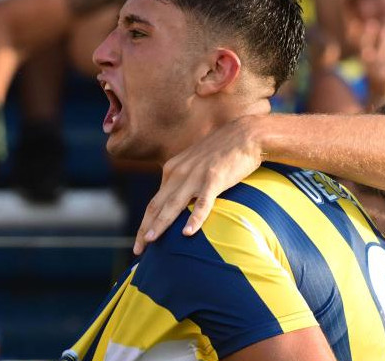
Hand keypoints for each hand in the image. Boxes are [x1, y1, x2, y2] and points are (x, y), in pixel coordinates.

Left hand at [133, 116, 264, 254]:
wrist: (245, 135)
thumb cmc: (223, 151)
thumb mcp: (196, 162)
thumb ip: (185, 178)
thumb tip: (180, 199)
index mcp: (173, 169)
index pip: (155, 201)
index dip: (146, 222)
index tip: (141, 240)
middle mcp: (179, 173)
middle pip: (157, 206)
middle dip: (145, 229)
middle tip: (138, 250)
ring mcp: (196, 176)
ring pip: (173, 205)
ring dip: (160, 224)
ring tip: (150, 241)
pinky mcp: (214, 179)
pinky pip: (203, 203)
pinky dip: (194, 218)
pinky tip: (187, 233)